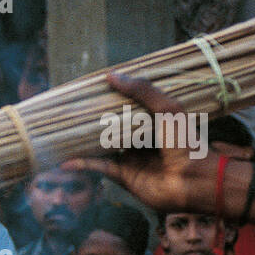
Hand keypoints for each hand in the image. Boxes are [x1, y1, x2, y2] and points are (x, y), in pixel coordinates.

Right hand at [63, 72, 203, 212]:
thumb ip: (142, 90)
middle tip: (71, 110)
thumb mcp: (167, 108)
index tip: (91, 90)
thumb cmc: (184, 141)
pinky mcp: (124, 176)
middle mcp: (141, 140)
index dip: (111, 99)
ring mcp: (131, 158)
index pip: (128, 107)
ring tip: (62, 134)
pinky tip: (66, 161)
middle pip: (112, 127)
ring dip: (84, 143)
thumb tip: (111, 75)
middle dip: (93, 121)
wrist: (191, 179)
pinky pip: (99, 168)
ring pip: (102, 148)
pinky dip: (82, 165)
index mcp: (153, 121)